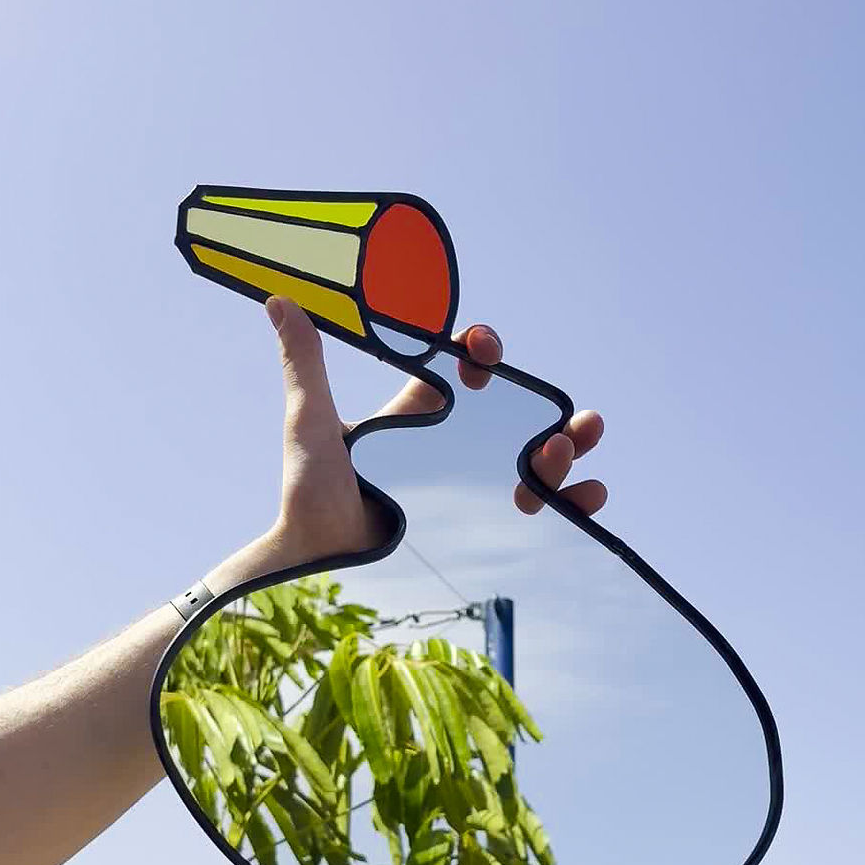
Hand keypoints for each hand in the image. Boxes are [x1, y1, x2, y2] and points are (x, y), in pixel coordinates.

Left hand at [263, 297, 606, 564]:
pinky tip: (585, 497)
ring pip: (533, 463)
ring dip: (563, 452)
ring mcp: (466, 491)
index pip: (459, 378)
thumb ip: (305, 365)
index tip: (483, 349)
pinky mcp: (478, 530)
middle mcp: (448, 453)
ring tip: (565, 449)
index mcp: (414, 421)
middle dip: (550, 411)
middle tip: (570, 413)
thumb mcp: (310, 423)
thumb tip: (279, 300)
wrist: (320, 564)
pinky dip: (569, 501)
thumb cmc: (309, 496)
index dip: (480, 355)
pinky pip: (536, 510)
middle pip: (515, 421)